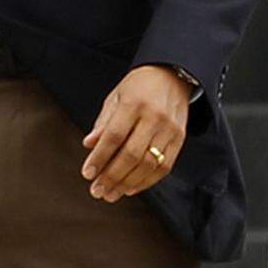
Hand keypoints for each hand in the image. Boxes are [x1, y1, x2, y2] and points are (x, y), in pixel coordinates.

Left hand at [81, 65, 188, 201]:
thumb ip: (103, 122)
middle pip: (131, 154)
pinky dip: (146, 181)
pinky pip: (164, 167)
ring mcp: (170, 129)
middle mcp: (154, 117)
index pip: (114, 136)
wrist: (172, 74)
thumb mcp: (116, 97)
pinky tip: (131, 188)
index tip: (87, 173)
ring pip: (148, 165)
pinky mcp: (179, 139)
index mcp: (134, 103)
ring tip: (111, 193)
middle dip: (112, 176)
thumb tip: (89, 144)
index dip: (99, 157)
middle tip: (97, 190)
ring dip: (127, 183)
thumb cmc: (139, 86)